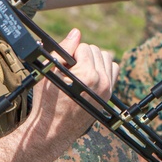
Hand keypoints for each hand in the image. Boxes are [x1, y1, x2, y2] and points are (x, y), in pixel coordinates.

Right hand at [25, 28, 116, 152]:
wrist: (53, 129)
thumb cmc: (47, 101)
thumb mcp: (50, 71)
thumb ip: (64, 49)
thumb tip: (76, 32)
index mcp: (88, 75)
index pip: (84, 47)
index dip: (71, 52)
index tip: (65, 65)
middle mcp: (101, 82)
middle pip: (97, 50)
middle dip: (83, 55)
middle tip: (71, 70)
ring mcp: (107, 89)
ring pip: (107, 58)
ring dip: (95, 60)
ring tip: (81, 71)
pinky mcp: (109, 95)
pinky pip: (113, 70)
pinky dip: (104, 69)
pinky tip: (90, 76)